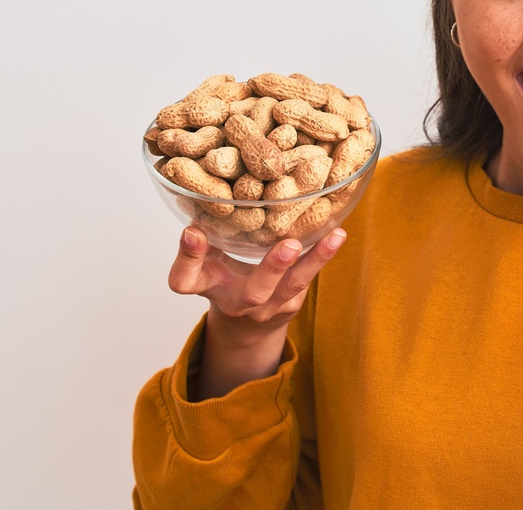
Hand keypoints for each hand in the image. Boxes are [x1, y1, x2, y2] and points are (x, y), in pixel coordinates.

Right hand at [167, 226, 346, 398]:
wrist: (246, 324)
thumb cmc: (224, 279)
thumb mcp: (207, 259)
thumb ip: (206, 237)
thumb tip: (206, 197)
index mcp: (206, 286)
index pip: (185, 279)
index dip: (187, 257)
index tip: (192, 231)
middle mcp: (236, 302)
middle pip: (253, 292)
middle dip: (273, 269)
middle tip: (290, 245)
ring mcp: (268, 307)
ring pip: (293, 286)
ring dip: (315, 261)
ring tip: (335, 237)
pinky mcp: (292, 304)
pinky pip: (308, 279)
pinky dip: (323, 256)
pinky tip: (337, 235)